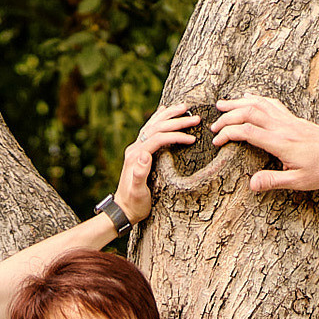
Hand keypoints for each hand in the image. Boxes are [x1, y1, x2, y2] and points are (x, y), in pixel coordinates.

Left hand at [114, 104, 201, 223]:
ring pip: (153, 124)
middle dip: (176, 121)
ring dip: (169, 115)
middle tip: (195, 118)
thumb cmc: (134, 204)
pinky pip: (150, 130)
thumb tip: (144, 155)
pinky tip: (163, 111)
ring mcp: (136, 149)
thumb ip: (139, 174)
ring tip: (184, 107)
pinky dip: (158, 118)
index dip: (175, 136)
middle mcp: (134, 149)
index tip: (192, 139)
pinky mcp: (138, 152)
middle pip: (156, 127)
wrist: (122, 210)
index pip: (158, 138)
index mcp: (135, 156)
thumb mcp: (137, 192)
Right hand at [209, 95, 318, 193]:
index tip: (216, 143)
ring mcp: (289, 120)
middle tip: (212, 127)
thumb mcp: (299, 182)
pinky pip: (272, 103)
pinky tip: (247, 98)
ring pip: (259, 104)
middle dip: (228, 118)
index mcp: (282, 142)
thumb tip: (250, 184)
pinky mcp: (294, 119)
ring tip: (221, 105)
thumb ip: (273, 181)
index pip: (248, 132)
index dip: (228, 134)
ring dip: (238, 103)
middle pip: (250, 113)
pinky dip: (256, 99)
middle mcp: (284, 127)